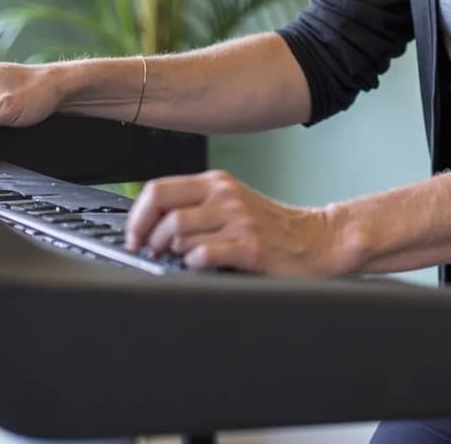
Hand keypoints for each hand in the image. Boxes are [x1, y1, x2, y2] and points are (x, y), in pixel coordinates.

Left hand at [123, 169, 348, 276]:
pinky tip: (199, 266)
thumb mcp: (232, 202)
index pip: (159, 189)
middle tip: (148, 252)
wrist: (317, 240)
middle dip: (147, 235)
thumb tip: (151, 223)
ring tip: (178, 260)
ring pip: (180, 232)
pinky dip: (193, 263)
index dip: (138, 215)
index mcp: (216, 183)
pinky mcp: (250, 247)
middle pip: (164, 209)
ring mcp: (238, 221)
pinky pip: (205, 254)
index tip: (133, 235)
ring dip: (171, 251)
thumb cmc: (272, 227)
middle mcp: (225, 196)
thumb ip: (197, 205)